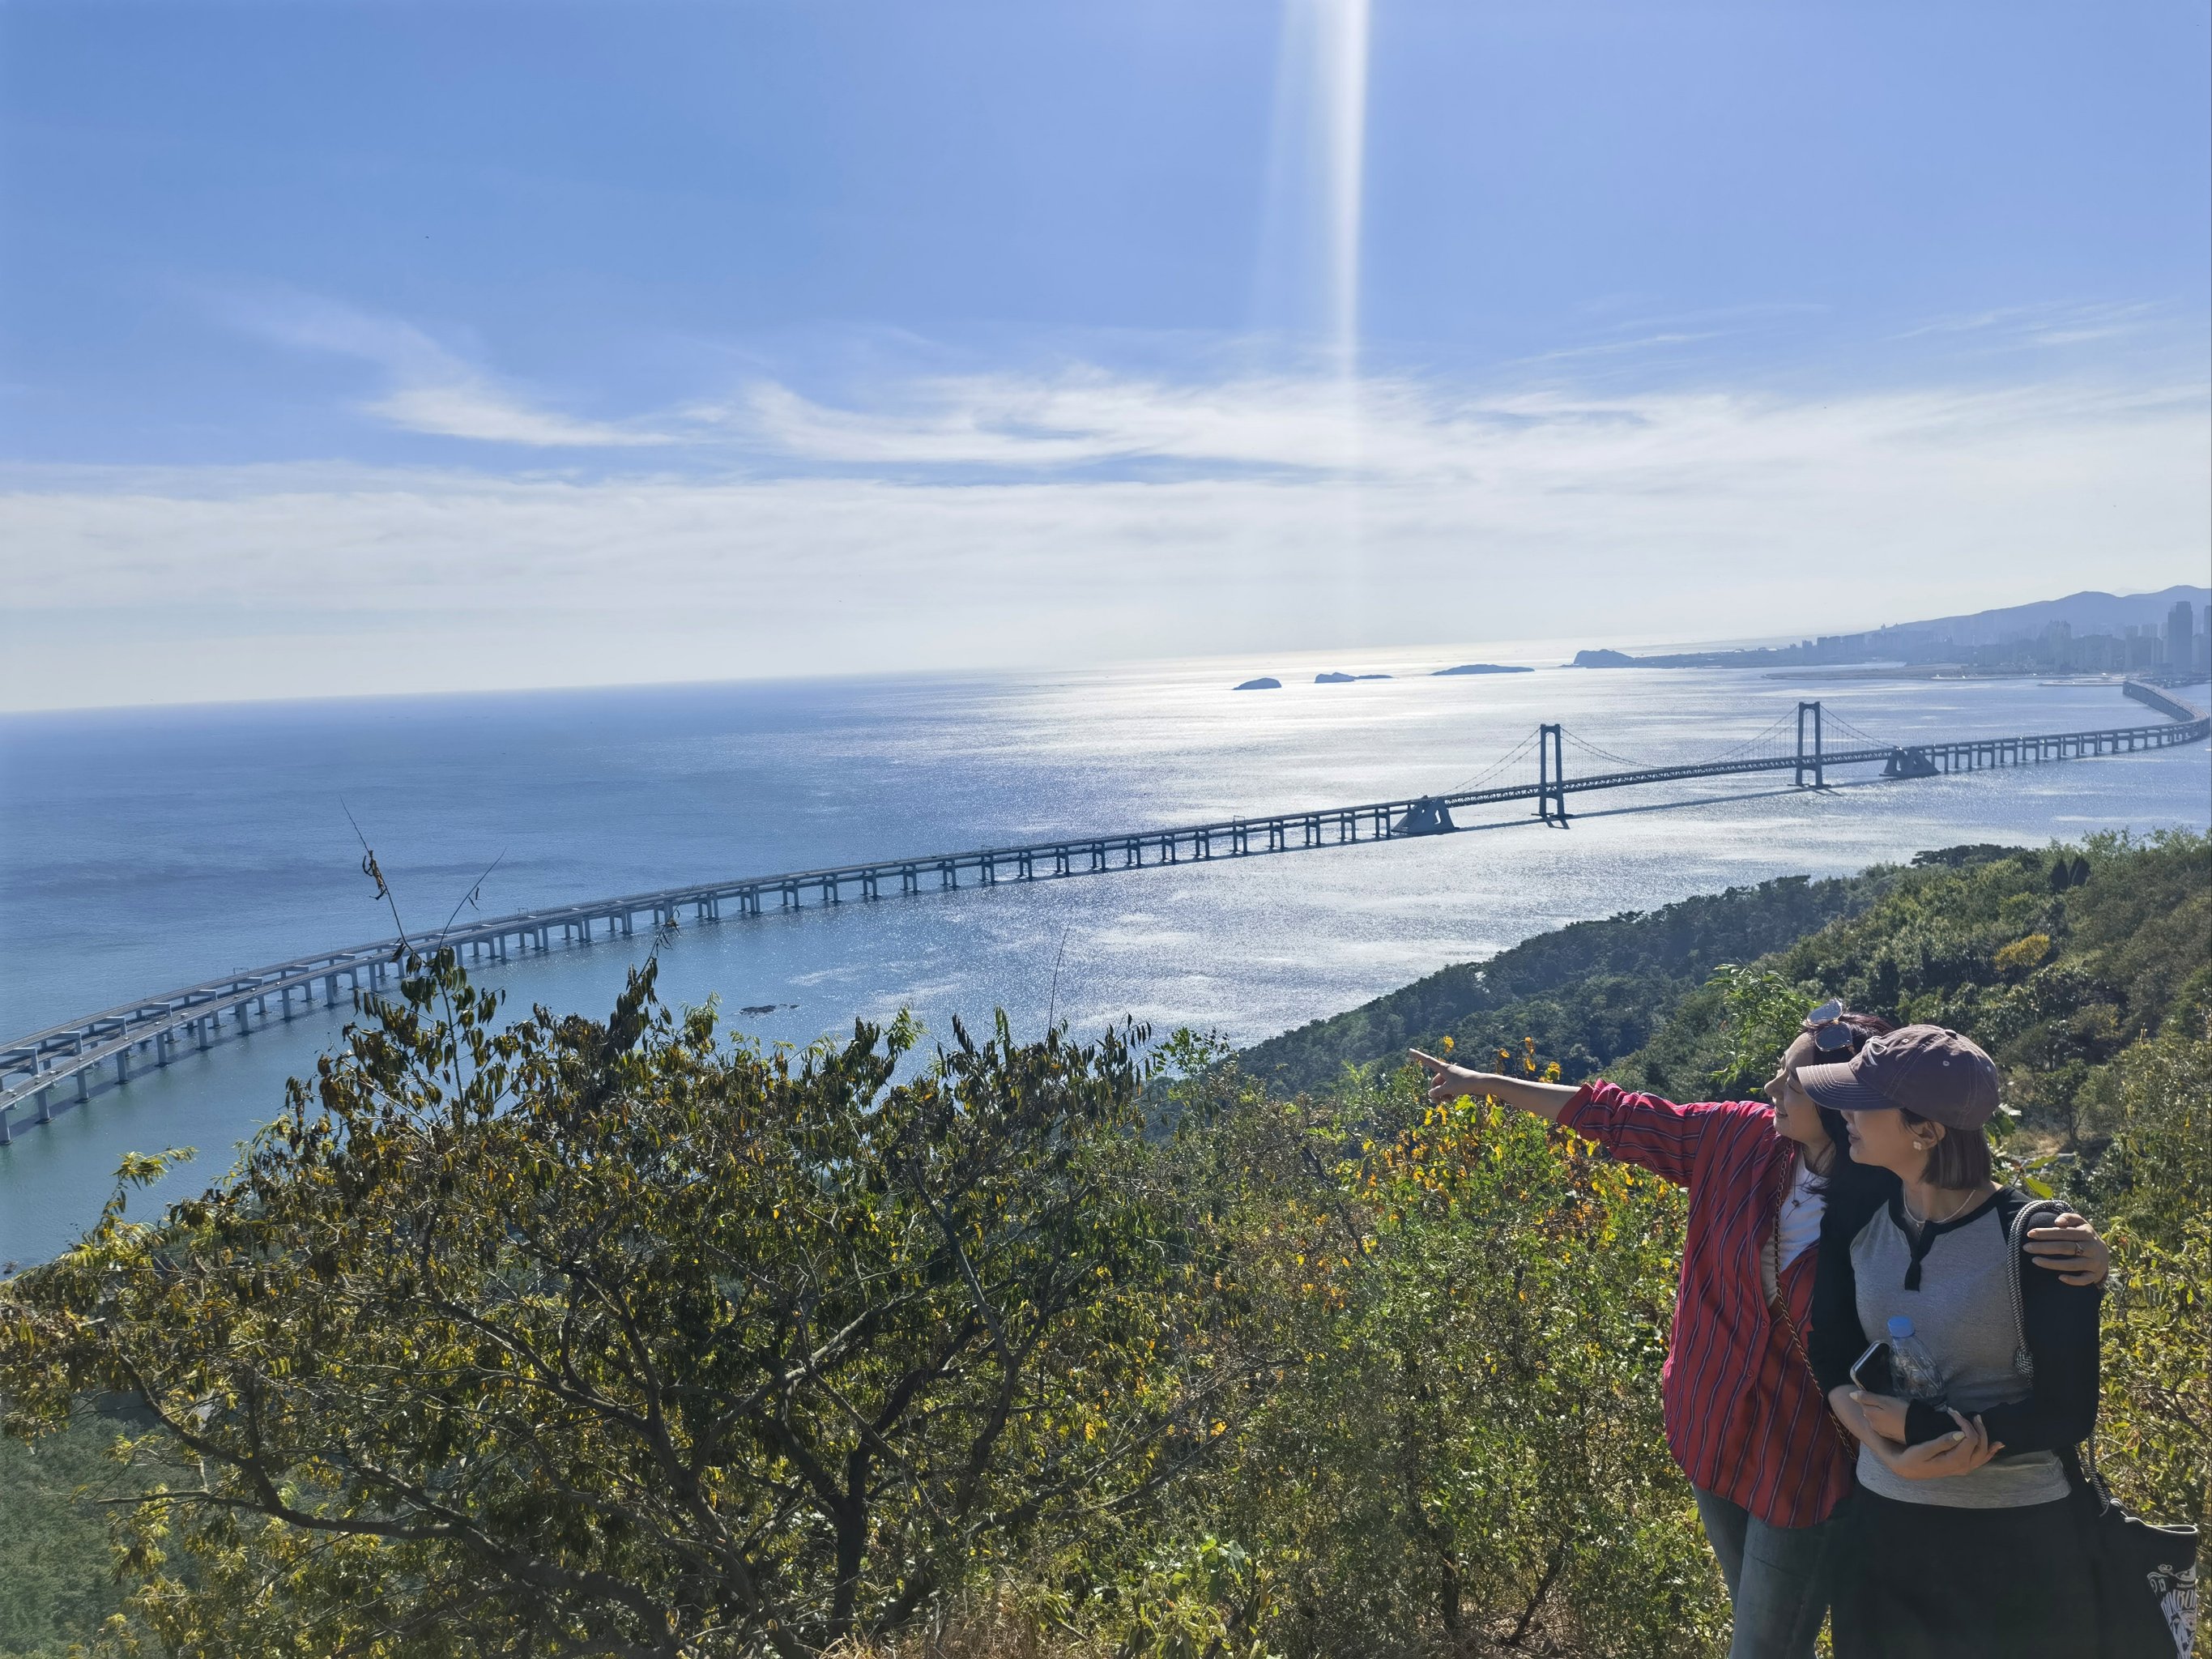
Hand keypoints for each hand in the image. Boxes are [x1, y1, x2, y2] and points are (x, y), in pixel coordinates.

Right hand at [1408, 1050, 1502, 1104]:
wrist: (1481, 1083)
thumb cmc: (1464, 1083)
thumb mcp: (1448, 1089)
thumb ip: (1437, 1092)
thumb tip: (1430, 1094)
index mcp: (1443, 1068)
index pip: (1427, 1061)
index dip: (1418, 1056)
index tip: (1410, 1050)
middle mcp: (1446, 1071)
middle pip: (1434, 1082)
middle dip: (1435, 1093)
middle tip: (1438, 1104)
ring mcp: (1452, 1076)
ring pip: (1441, 1087)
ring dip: (1443, 1095)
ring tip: (1448, 1102)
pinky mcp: (1457, 1082)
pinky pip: (1448, 1089)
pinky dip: (1448, 1095)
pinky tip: (1453, 1100)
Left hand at [1847, 1390, 1907, 1441]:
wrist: (1919, 1429)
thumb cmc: (1901, 1411)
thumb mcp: (1884, 1401)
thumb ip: (1867, 1397)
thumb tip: (1850, 1394)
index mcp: (1868, 1414)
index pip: (1863, 1402)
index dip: (1871, 1398)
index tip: (1882, 1397)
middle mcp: (1871, 1424)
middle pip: (1870, 1411)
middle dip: (1876, 1407)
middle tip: (1890, 1403)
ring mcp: (1881, 1431)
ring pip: (1877, 1419)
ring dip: (1882, 1415)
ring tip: (1895, 1411)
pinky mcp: (1890, 1436)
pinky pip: (1885, 1426)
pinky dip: (1888, 1422)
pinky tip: (1897, 1420)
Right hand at [1876, 1411, 2004, 1480]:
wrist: (1907, 1470)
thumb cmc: (1913, 1458)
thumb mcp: (1924, 1449)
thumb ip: (1943, 1442)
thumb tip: (1960, 1433)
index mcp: (1955, 1461)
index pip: (1969, 1439)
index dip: (1965, 1424)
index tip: (1953, 1413)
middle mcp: (1964, 1466)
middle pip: (1980, 1445)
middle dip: (1977, 1428)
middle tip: (1970, 1414)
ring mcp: (1965, 1468)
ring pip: (1983, 1453)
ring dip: (1985, 1437)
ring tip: (1981, 1422)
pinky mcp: (1963, 1467)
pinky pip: (1981, 1460)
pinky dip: (1990, 1451)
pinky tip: (1997, 1445)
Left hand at [2026, 1212, 2109, 1286]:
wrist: (2104, 1254)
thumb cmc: (2085, 1236)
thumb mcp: (2081, 1223)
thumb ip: (2069, 1217)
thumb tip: (2057, 1221)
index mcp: (2086, 1233)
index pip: (2063, 1233)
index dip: (2046, 1233)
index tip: (2029, 1234)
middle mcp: (2091, 1248)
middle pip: (2065, 1248)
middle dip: (2044, 1248)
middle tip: (2026, 1248)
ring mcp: (2094, 1263)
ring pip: (2071, 1265)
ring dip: (2052, 1264)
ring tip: (2034, 1260)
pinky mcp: (2095, 1275)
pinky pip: (2084, 1280)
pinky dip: (2073, 1280)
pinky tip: (2059, 1277)